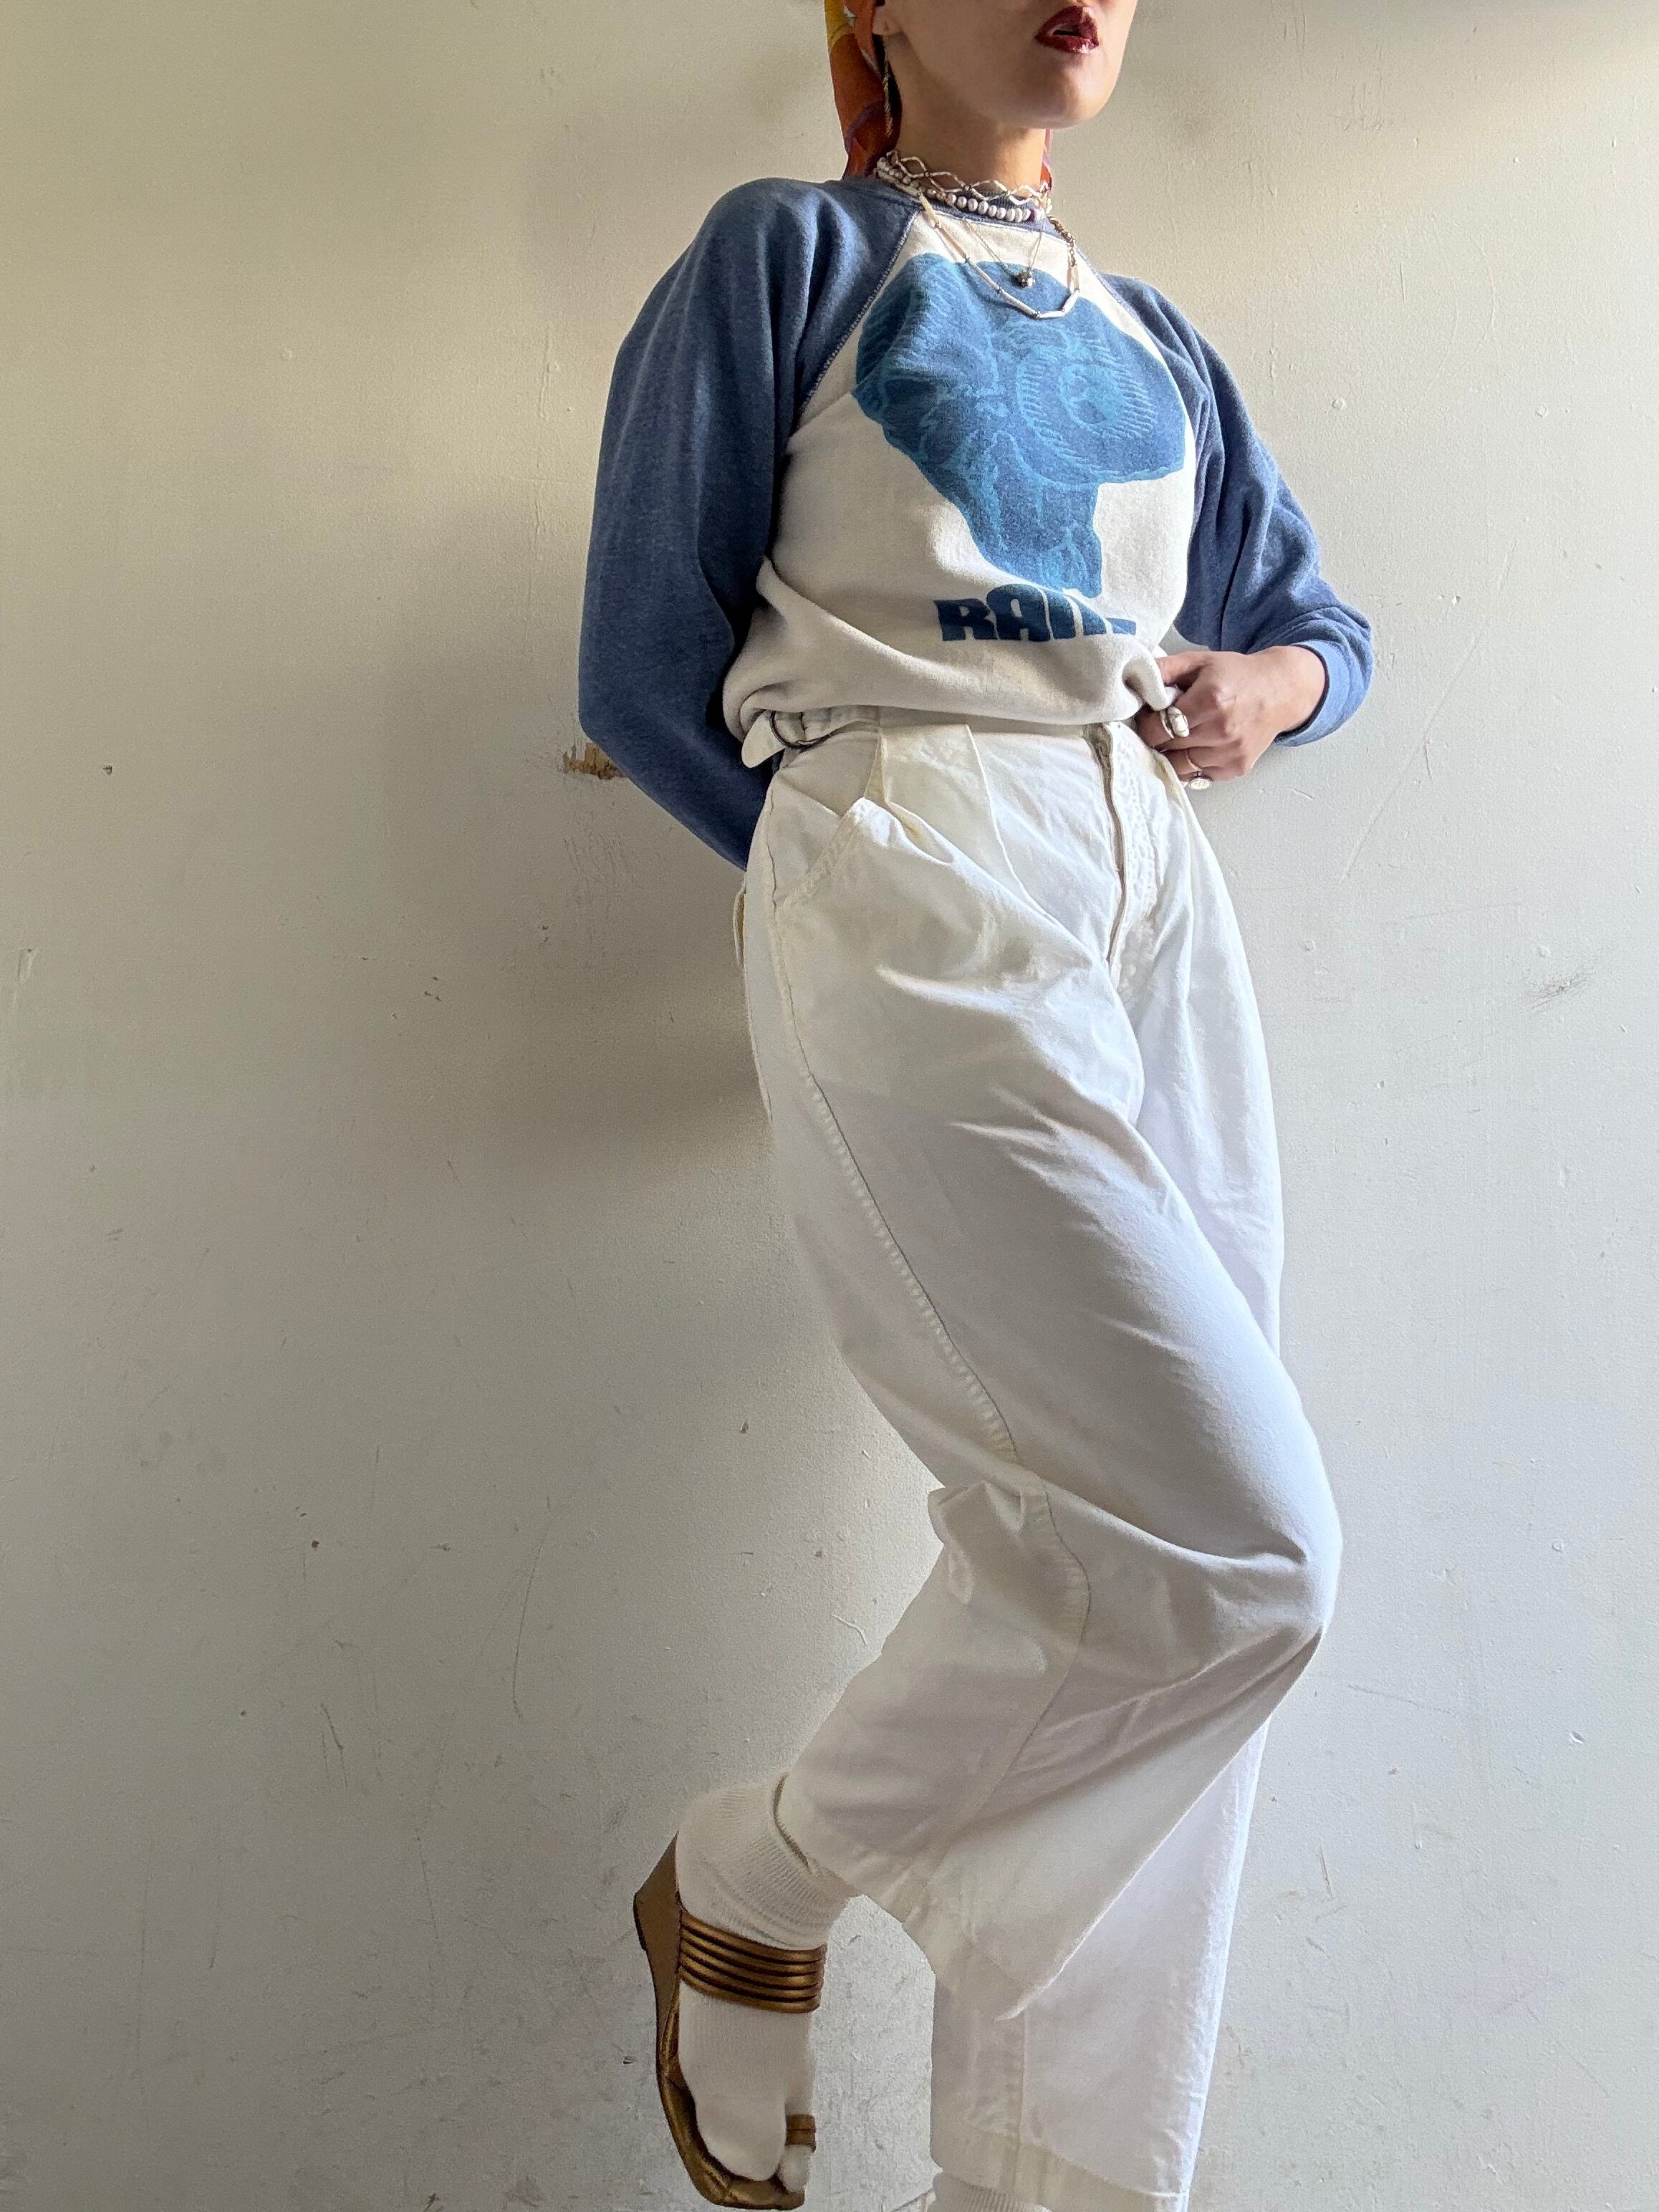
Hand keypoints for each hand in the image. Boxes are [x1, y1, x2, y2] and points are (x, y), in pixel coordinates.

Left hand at [1134, 645, 1328, 784]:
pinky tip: (1198, 745)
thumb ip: (1164, 669)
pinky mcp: (1236, 768)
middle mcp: (1221, 730)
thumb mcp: (1199, 661)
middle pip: (1166, 748)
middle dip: (1157, 738)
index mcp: (1209, 700)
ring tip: (1179, 736)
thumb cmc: (1236, 674)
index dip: (1146, 723)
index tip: (1148, 716)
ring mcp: (1230, 753)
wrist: (1281, 690)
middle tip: (1160, 725)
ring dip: (1172, 754)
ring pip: (1179, 766)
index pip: (1157, 728)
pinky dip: (1192, 763)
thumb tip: (1131, 680)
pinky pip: (1198, 775)